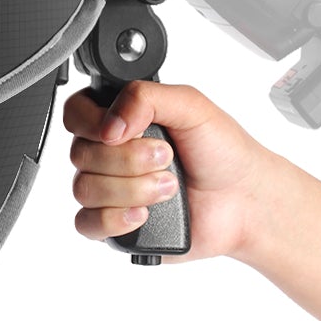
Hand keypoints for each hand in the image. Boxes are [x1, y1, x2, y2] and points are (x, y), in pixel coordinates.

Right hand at [62, 82, 275, 261]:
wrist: (246, 201)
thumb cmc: (223, 152)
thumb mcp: (191, 105)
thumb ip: (145, 96)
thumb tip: (111, 123)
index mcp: (119, 118)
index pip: (75, 112)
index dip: (92, 123)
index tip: (124, 132)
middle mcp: (108, 153)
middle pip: (80, 154)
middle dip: (128, 160)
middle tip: (166, 158)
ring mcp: (109, 190)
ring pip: (84, 189)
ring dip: (132, 190)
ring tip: (168, 188)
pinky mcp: (114, 225)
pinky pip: (87, 223)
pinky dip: (115, 219)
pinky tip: (144, 214)